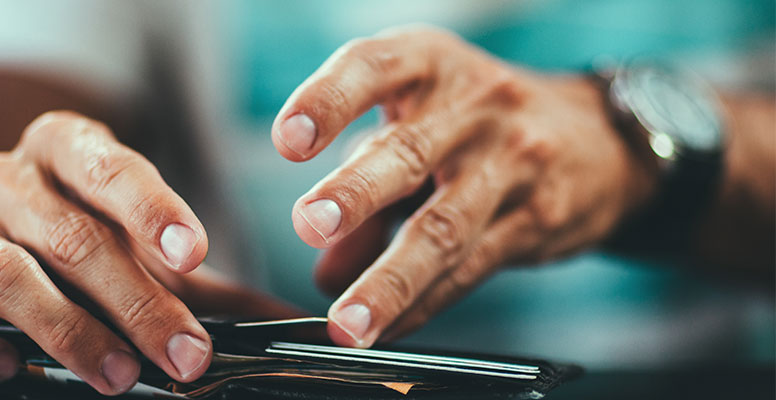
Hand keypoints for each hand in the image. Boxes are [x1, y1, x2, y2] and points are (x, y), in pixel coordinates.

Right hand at [0, 111, 214, 394]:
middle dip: (135, 299)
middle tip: (185, 354)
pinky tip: (8, 368)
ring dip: (66, 329)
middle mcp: (1, 182)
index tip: (196, 251)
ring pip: (2, 275)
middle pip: (68, 234)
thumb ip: (209, 284)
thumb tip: (296, 327)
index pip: (106, 165)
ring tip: (118, 375)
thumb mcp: (136, 245)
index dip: (151, 207)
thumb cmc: (67, 242)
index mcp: (60, 150)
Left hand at [271, 25, 655, 347]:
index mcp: (430, 63)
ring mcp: (514, 161)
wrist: (599, 138)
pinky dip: (424, 303)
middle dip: (356, 190)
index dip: (328, 101)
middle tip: (310, 223)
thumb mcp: (417, 124)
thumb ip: (363, 182)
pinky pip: (472, 267)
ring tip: (347, 317)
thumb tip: (324, 269)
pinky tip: (389, 327)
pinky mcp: (539, 218)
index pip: (374, 68)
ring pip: (445, 225)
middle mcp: (475, 105)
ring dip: (390, 278)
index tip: (288, 141)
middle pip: (410, 151)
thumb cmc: (476, 123)